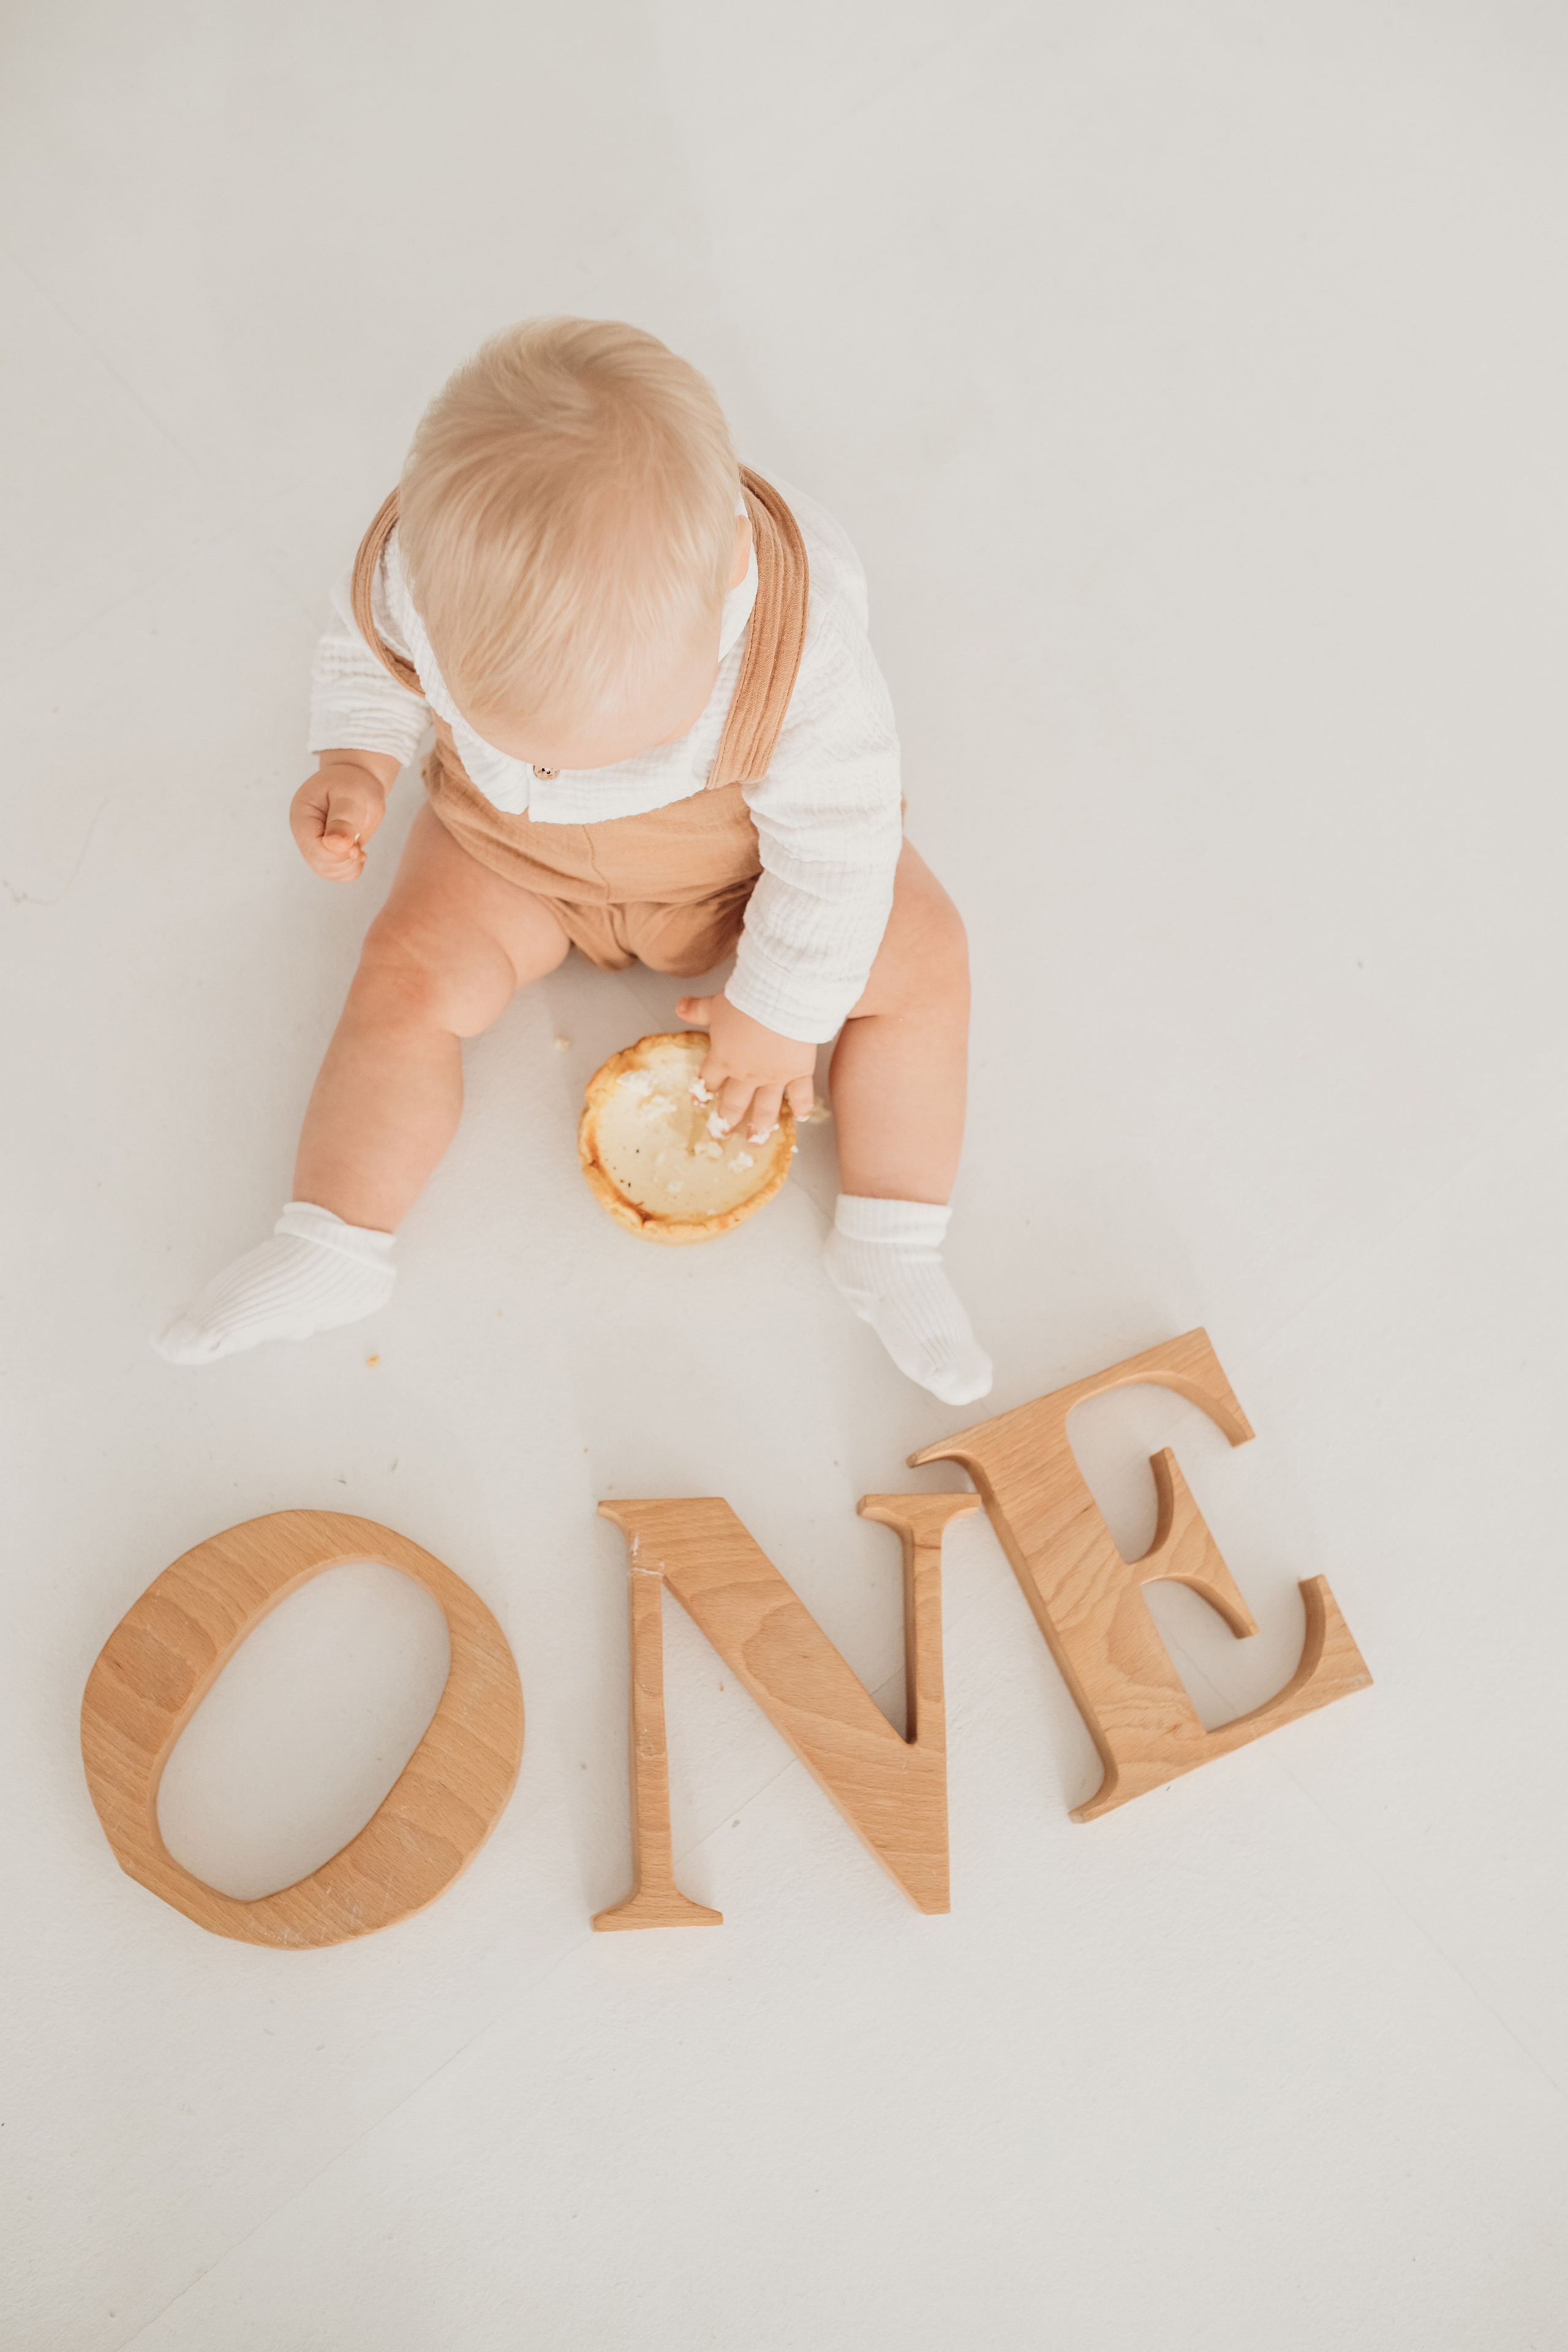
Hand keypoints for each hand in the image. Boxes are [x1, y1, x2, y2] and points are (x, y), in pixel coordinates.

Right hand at [289, 754, 392, 881]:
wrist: (357, 780)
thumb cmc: (353, 783)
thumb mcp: (350, 795)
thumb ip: (343, 820)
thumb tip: (334, 845)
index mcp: (303, 816)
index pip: (314, 849)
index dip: (337, 854)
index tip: (356, 845)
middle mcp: (304, 833)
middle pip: (320, 865)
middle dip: (344, 861)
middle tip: (359, 845)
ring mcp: (314, 844)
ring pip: (328, 872)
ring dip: (349, 866)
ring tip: (358, 846)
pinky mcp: (326, 852)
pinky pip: (337, 873)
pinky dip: (351, 869)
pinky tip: (357, 853)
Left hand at [677, 992, 816, 1139]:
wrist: (780, 1000)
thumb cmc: (747, 1000)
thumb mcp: (717, 1004)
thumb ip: (698, 1009)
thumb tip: (679, 1006)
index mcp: (724, 1058)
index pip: (709, 1079)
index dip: (702, 1091)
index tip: (698, 1102)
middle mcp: (746, 1074)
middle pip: (734, 1102)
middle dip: (727, 1119)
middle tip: (723, 1133)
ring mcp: (773, 1077)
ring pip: (765, 1108)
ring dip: (759, 1127)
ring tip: (755, 1141)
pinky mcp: (798, 1072)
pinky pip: (800, 1094)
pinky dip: (801, 1107)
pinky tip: (800, 1118)